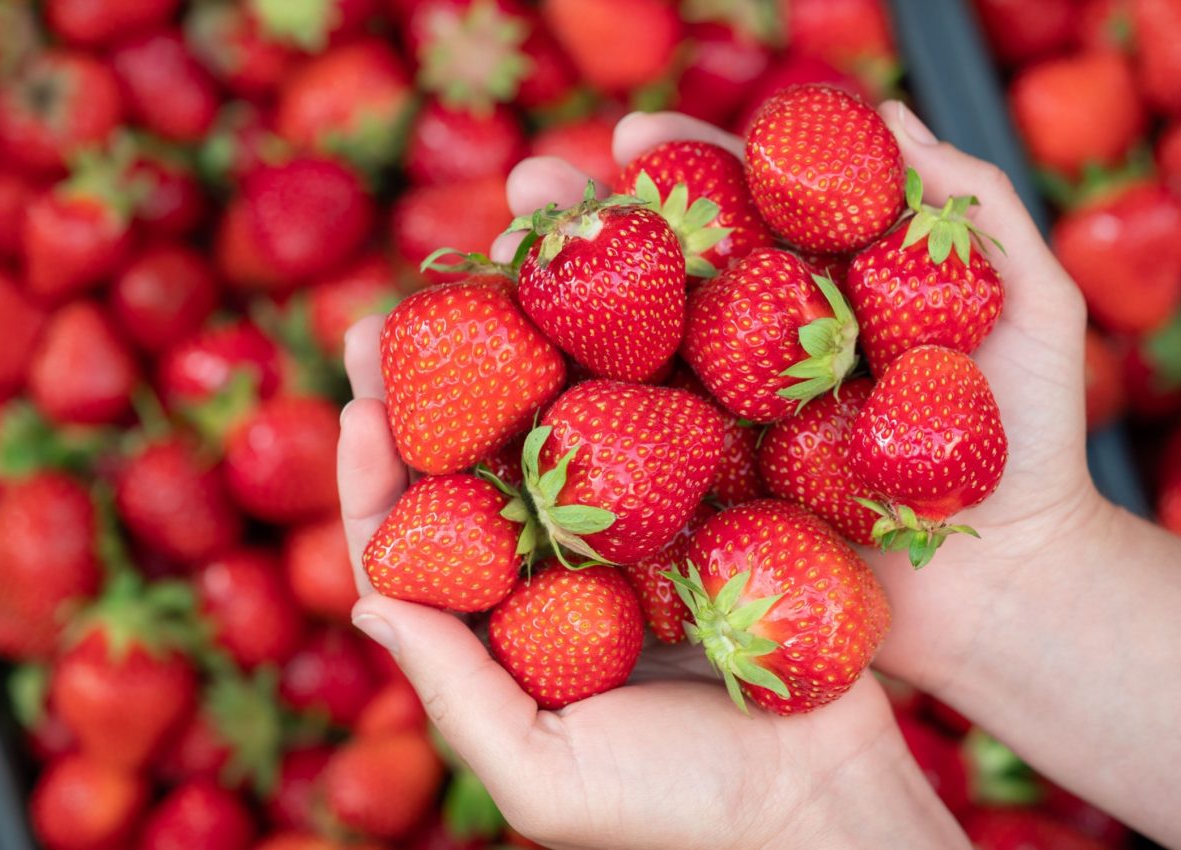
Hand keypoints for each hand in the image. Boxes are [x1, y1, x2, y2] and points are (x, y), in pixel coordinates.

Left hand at [336, 111, 969, 849]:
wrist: (823, 801)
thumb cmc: (678, 810)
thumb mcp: (546, 774)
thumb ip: (456, 693)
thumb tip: (363, 602)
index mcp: (504, 626)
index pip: (415, 543)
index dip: (374, 474)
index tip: (357, 404)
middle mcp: (561, 567)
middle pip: (481, 460)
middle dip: (434, 384)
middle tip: (396, 307)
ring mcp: (639, 530)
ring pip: (568, 421)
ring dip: (529, 350)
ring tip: (493, 271)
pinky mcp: (715, 504)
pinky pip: (664, 422)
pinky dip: (639, 363)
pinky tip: (617, 302)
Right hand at [489, 105, 1105, 698]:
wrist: (1018, 587)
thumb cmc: (1038, 446)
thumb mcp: (1035, 307)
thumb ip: (979, 207)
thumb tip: (889, 112)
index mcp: (820, 293)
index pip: (740, 210)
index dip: (686, 167)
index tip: (637, 136)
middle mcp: (758, 351)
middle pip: (659, 272)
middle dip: (585, 224)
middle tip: (528, 191)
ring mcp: (728, 425)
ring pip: (624, 353)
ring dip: (550, 307)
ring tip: (493, 263)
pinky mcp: (710, 499)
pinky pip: (629, 454)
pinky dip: (564, 418)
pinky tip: (510, 384)